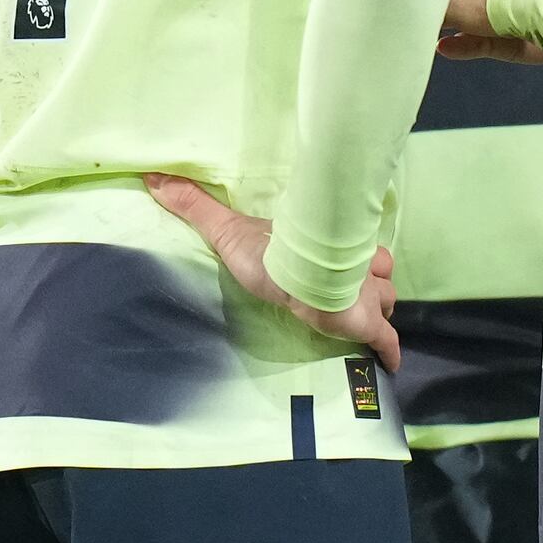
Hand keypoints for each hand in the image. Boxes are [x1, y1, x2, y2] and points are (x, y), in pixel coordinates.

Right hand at [146, 173, 398, 368]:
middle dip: (371, 280)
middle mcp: (353, 268)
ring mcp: (365, 296)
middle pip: (376, 271)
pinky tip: (387, 365)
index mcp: (326, 245)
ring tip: (369, 315)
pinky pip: (386, 339)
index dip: (352, 252)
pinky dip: (388, 351)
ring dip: (381, 304)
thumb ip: (195, 206)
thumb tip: (155, 177)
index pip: (349, 244)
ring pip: (387, 296)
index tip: (346, 260)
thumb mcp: (225, 229)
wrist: (293, 275)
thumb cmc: (267, 253)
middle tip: (360, 291)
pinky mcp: (367, 322)